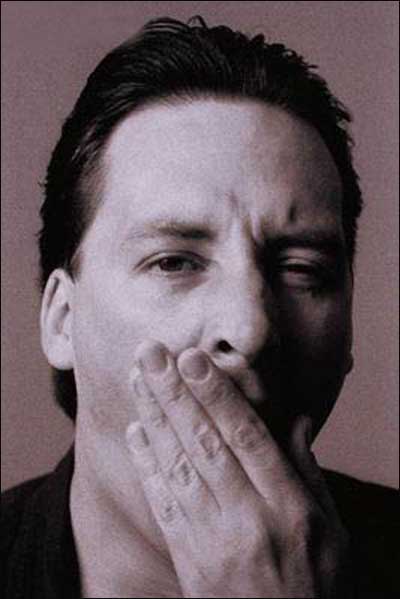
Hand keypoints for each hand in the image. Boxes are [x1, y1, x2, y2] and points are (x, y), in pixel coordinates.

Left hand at [126, 340, 351, 597]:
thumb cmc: (318, 587)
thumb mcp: (332, 531)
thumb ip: (308, 473)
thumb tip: (295, 420)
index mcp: (288, 507)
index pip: (247, 437)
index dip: (217, 394)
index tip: (193, 358)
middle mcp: (247, 519)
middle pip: (205, 443)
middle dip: (175, 393)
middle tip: (152, 353)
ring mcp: (213, 541)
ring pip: (178, 466)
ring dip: (154, 417)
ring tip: (138, 378)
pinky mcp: (189, 560)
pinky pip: (163, 505)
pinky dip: (147, 464)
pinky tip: (136, 431)